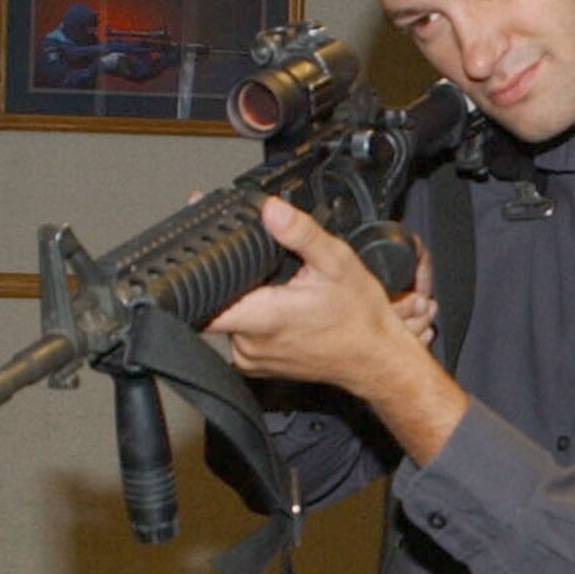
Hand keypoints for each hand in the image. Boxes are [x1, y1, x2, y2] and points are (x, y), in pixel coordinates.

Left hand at [205, 196, 466, 461]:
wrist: (376, 359)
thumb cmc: (360, 318)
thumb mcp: (337, 263)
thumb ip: (301, 234)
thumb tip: (270, 209)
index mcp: (263, 318)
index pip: (201, 296)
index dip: (198, 270)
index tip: (205, 252)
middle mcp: (250, 343)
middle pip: (214, 301)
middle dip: (233, 278)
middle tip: (265, 269)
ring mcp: (251, 357)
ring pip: (226, 316)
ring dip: (243, 298)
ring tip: (278, 290)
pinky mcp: (256, 364)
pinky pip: (239, 333)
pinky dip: (252, 316)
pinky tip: (279, 309)